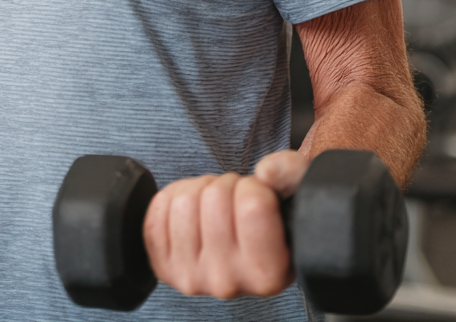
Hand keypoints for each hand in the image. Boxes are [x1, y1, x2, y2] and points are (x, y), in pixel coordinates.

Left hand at [142, 150, 308, 299]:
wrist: (241, 248)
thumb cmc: (272, 220)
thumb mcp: (297, 194)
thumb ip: (293, 173)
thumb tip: (266, 172)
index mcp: (269, 273)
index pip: (252, 206)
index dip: (255, 188)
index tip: (259, 199)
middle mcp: (229, 282)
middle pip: (214, 198)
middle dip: (226, 186)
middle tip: (236, 201)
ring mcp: (191, 277)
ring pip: (183, 201)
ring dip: (200, 190)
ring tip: (216, 206)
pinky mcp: (164, 266)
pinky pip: (158, 209)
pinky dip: (174, 198)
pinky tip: (194, 212)